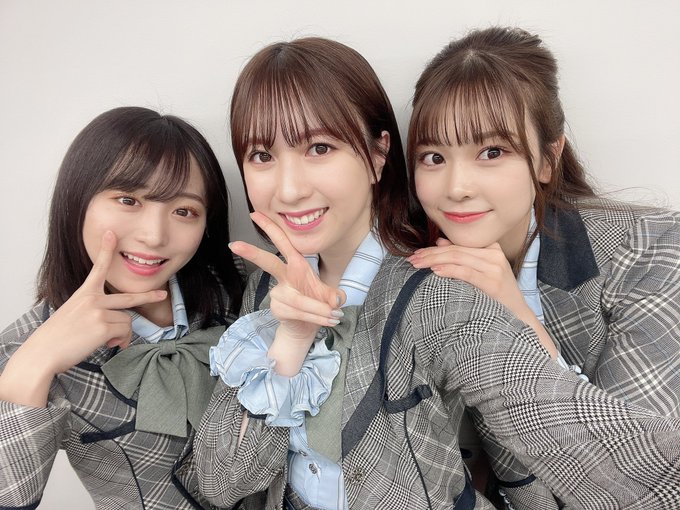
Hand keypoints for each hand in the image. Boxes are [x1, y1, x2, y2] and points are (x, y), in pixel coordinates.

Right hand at [0, 231, 166, 405]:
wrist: (42, 353)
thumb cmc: (56, 338)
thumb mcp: (74, 316)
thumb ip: (95, 314)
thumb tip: (117, 329)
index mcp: (83, 294)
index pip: (98, 269)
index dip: (106, 251)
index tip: (111, 234)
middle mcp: (92, 299)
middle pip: (129, 297)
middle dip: (147, 297)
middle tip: (162, 294)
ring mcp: (98, 312)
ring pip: (127, 322)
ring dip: (122, 335)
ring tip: (107, 341)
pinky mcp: (103, 327)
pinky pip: (124, 333)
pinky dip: (121, 342)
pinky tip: (108, 345)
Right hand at [230, 212, 344, 341]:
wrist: (307, 326)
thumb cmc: (316, 303)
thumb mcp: (329, 295)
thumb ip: (334, 295)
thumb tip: (338, 300)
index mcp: (296, 265)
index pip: (283, 242)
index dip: (269, 228)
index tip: (254, 214)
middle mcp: (284, 277)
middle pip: (268, 262)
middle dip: (252, 253)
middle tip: (234, 245)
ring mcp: (278, 293)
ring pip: (300, 301)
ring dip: (320, 310)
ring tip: (334, 316)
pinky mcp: (278, 308)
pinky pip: (300, 313)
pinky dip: (316, 318)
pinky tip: (325, 321)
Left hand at [408, 239, 556, 357]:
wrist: (519, 316)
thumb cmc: (497, 295)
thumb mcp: (480, 271)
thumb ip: (462, 255)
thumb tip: (439, 241)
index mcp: (491, 248)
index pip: (457, 244)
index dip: (435, 247)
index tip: (417, 253)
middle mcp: (494, 254)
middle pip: (455, 250)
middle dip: (430, 253)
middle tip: (412, 259)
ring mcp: (494, 267)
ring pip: (458, 257)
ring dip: (434, 260)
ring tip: (417, 264)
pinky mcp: (493, 282)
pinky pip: (466, 272)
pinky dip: (449, 269)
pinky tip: (435, 270)